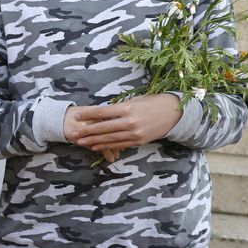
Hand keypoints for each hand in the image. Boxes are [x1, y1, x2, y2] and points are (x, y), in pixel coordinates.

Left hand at [65, 94, 182, 157]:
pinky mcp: (138, 141)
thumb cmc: (152, 103)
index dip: (88, 115)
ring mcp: (134, 133)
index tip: (77, 117)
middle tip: (74, 133)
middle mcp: (130, 122)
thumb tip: (103, 112)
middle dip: (87, 131)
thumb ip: (119, 108)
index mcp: (127, 108)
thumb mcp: (134, 101)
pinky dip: (107, 146)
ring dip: (94, 141)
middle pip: (104, 127)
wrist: (173, 113)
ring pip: (110, 138)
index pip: (103, 112)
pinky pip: (119, 144)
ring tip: (81, 142)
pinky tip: (97, 146)